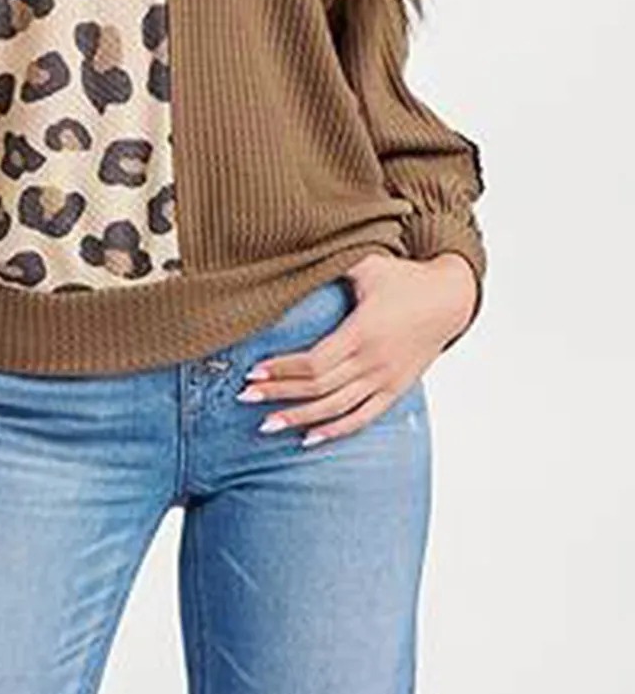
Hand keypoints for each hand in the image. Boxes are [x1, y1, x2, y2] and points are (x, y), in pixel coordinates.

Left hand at [236, 251, 477, 445]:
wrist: (450, 298)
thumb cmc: (404, 277)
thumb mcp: (368, 264)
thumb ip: (332, 264)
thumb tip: (293, 255)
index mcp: (363, 331)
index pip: (315, 362)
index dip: (282, 370)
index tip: (253, 371)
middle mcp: (374, 361)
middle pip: (319, 388)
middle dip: (279, 394)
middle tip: (243, 398)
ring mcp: (386, 380)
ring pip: (336, 409)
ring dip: (300, 418)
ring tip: (266, 425)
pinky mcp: (395, 390)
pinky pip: (362, 418)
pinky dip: (335, 430)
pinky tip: (308, 438)